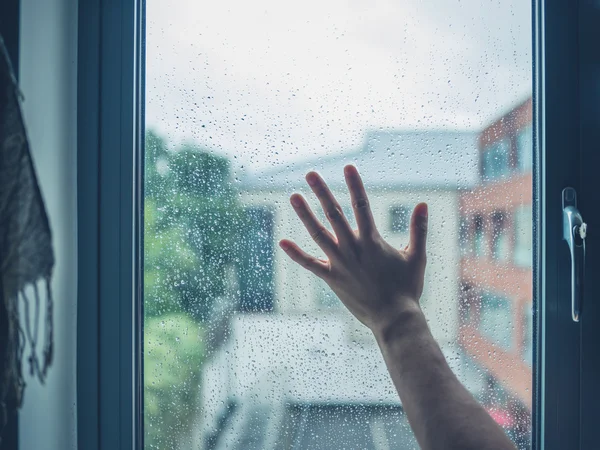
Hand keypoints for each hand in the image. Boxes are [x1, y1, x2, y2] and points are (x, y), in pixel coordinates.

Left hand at [279, 165, 428, 333]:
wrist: (394, 319)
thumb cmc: (407, 288)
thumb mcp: (417, 256)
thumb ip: (419, 229)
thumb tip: (423, 204)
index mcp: (372, 241)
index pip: (362, 205)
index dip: (355, 185)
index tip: (348, 167)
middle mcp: (353, 249)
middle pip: (334, 214)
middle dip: (322, 192)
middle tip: (311, 173)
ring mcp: (340, 264)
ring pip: (318, 234)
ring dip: (305, 215)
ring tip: (293, 196)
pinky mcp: (332, 279)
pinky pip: (310, 265)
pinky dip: (296, 254)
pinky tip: (282, 242)